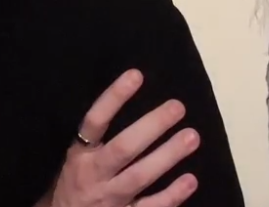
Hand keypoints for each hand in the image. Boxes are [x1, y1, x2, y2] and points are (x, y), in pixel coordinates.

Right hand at [40, 69, 199, 206]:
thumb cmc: (76, 185)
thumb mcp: (76, 159)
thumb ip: (97, 137)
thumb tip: (128, 95)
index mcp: (79, 155)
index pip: (94, 121)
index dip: (113, 98)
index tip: (136, 75)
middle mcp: (93, 176)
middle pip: (123, 149)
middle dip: (151, 126)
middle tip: (178, 106)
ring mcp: (109, 200)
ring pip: (139, 177)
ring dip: (167, 156)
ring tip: (192, 136)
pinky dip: (171, 196)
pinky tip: (190, 180)